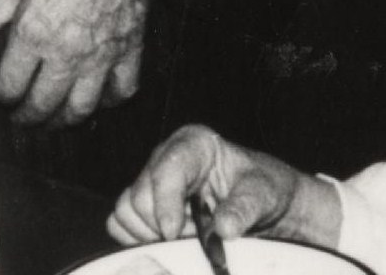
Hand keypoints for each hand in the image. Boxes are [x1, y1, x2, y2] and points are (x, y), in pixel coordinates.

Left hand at [0, 0, 147, 126]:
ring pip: (80, 108)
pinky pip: (121, 91)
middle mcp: (64, 54)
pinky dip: (110, 102)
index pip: (9, 85)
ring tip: (54, 122)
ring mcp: (99, 57)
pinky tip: (99, 101)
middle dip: (27, 118)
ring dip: (64, 122)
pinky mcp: (129, 51)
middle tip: (22, 119)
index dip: (0, 98)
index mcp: (31, 34)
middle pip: (42, 104)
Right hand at [106, 124, 335, 247]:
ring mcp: (151, 183)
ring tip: (189, 238)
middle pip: (140, 197)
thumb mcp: (264, 195)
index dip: (166, 205)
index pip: (165, 171)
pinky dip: (140, 239)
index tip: (176, 234)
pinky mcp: (144, 206)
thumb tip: (225, 227)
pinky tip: (172, 241)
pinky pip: (121, 225)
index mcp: (193, 143)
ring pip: (126, 212)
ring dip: (154, 235)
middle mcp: (165, 159)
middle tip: (198, 237)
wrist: (262, 206)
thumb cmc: (263, 190)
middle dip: (166, 226)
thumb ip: (245, 208)